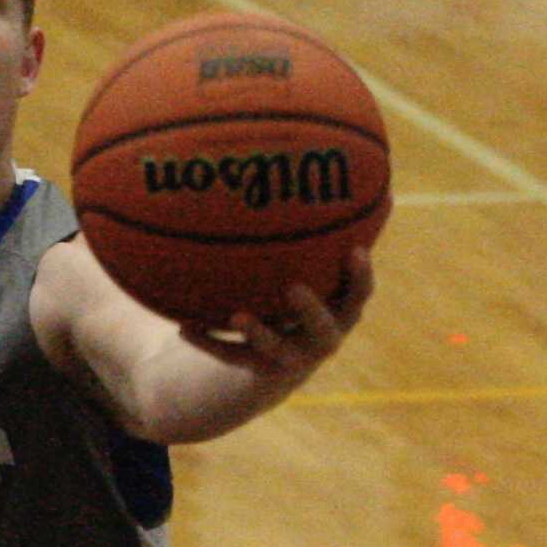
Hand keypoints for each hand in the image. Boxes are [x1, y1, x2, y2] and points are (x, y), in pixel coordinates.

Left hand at [179, 246, 374, 386]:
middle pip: (323, 328)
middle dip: (310, 310)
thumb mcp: (317, 274)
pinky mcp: (257, 371)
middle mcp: (321, 339)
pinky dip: (208, 342)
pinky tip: (184, 327)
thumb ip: (324, 239)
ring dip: (258, 331)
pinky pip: (231, 356)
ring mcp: (290, 359)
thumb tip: (337, 176)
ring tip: (237, 314)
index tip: (356, 250)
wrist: (280, 365)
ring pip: (275, 349)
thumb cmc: (301, 302)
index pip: (360, 294)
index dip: (361, 275)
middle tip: (293, 287)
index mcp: (341, 312)